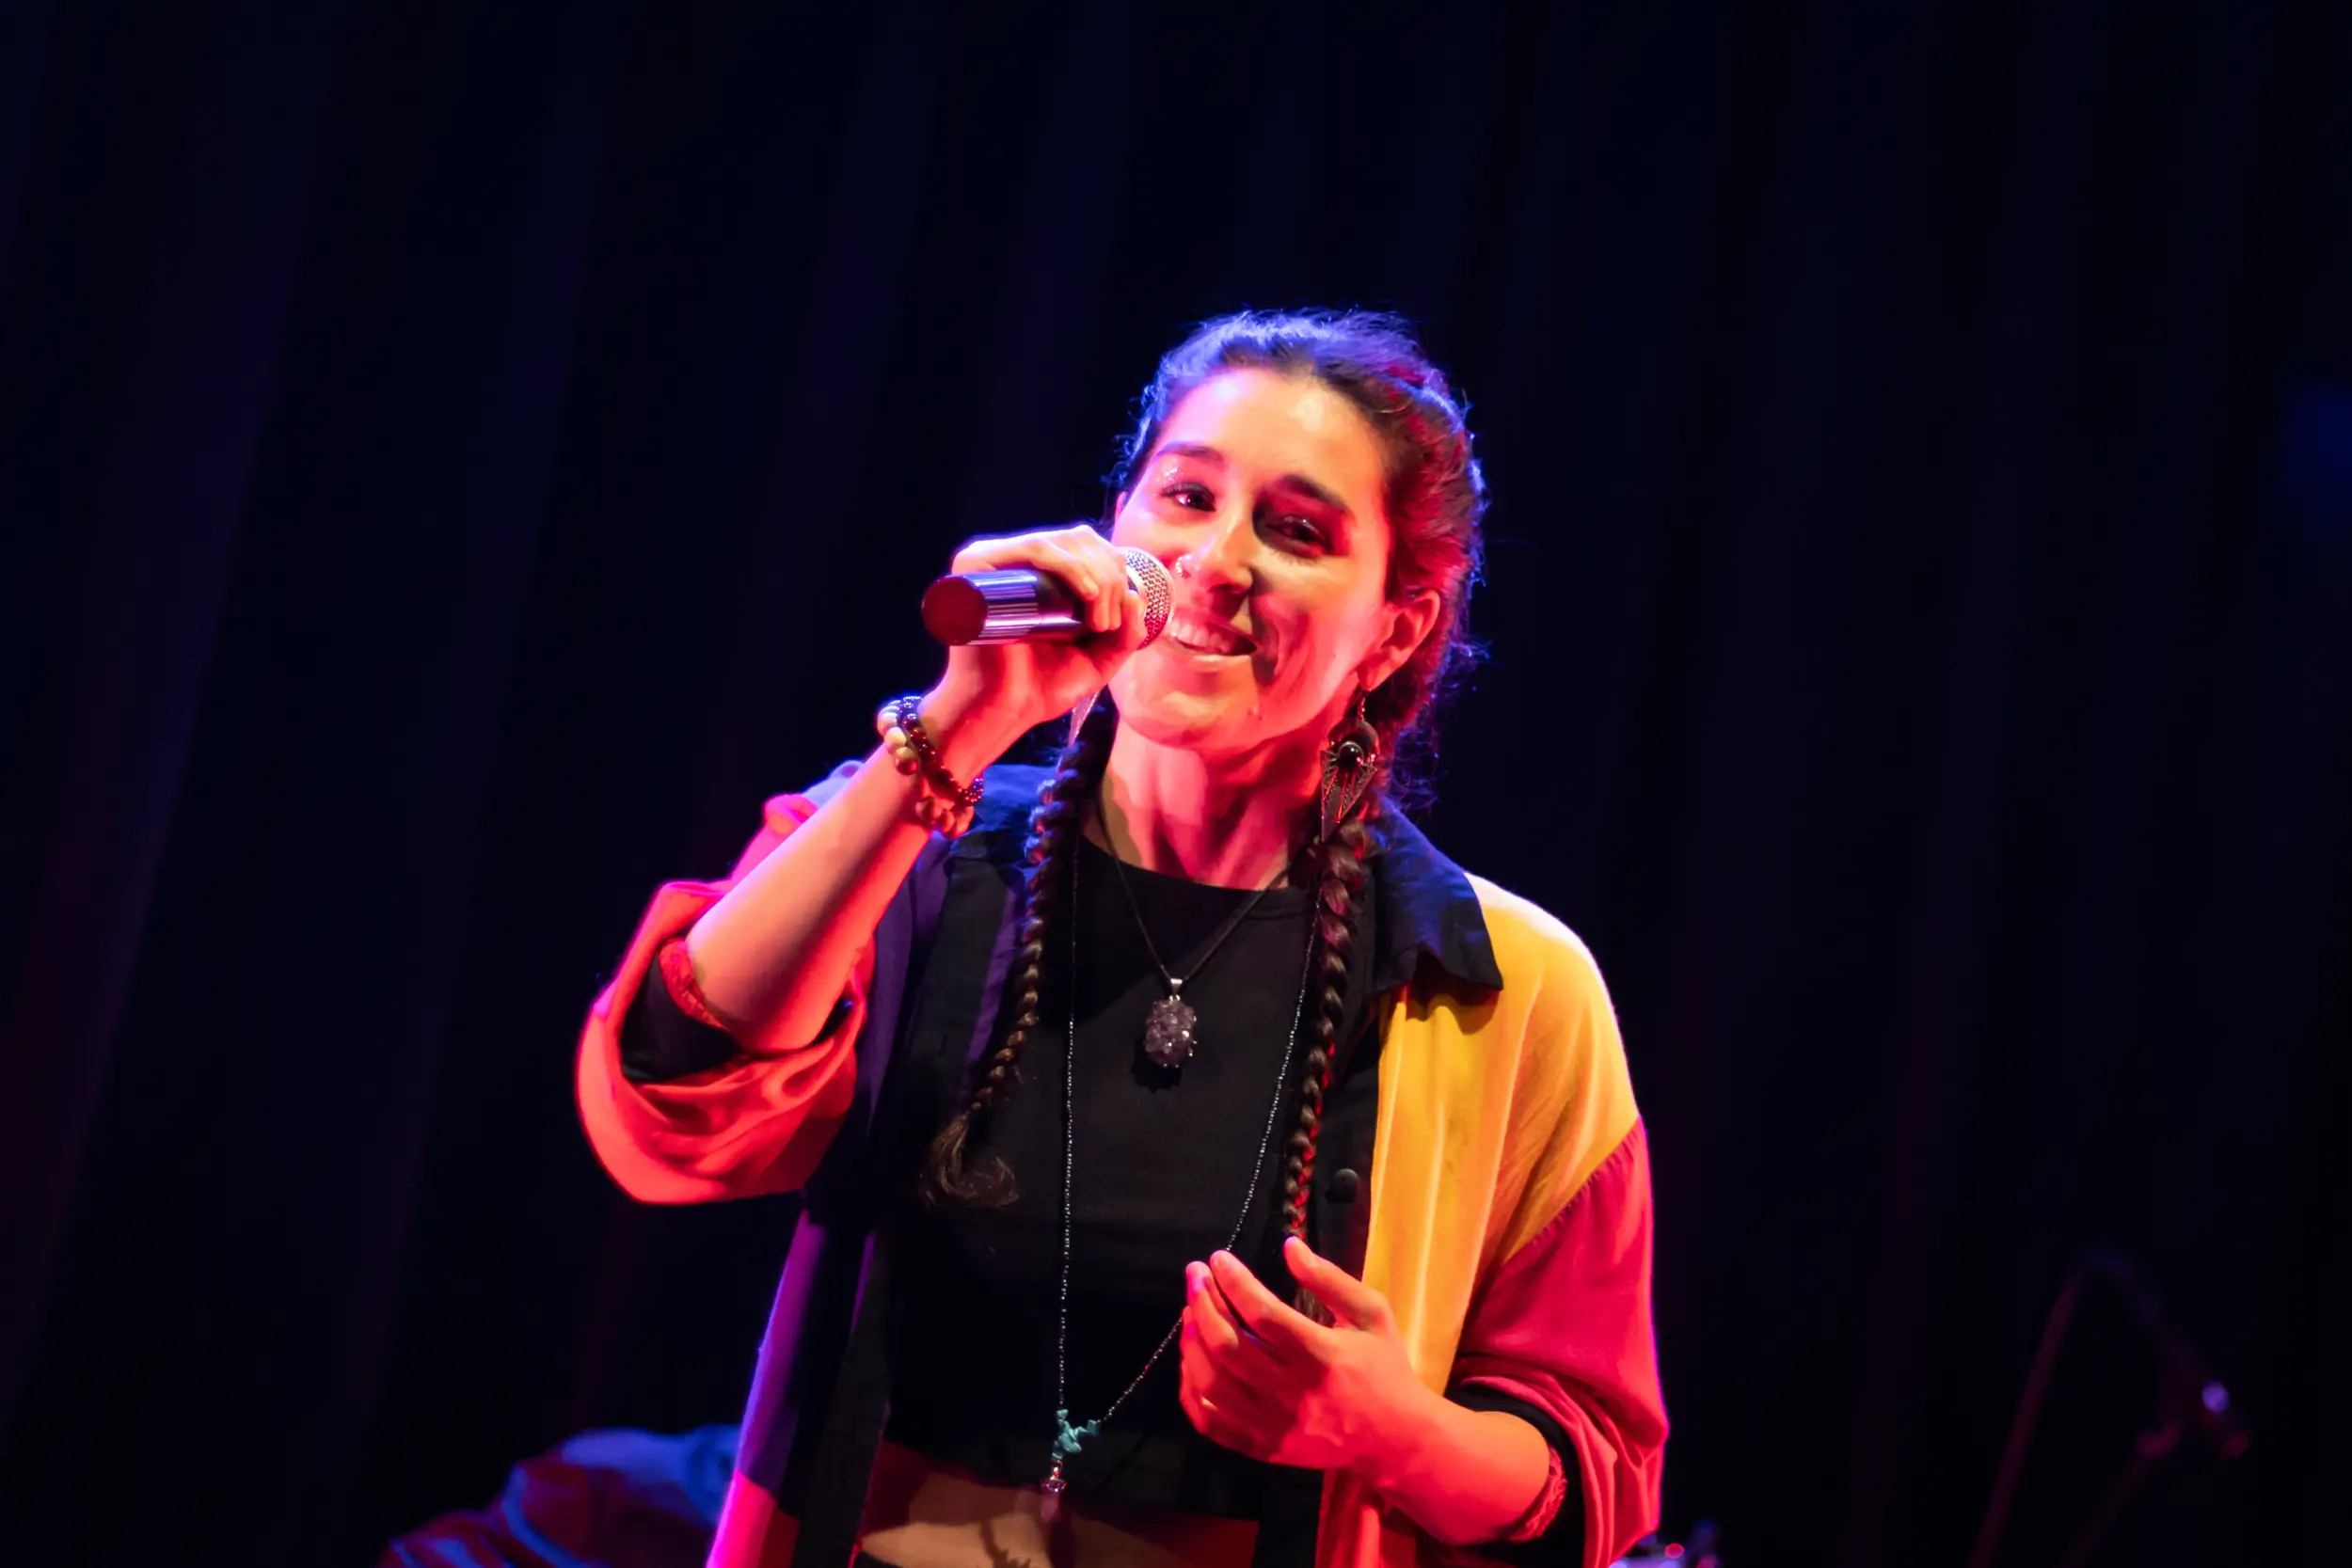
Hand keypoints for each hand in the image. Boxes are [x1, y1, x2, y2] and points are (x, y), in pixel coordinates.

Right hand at [923, 523, 1154, 774]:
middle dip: (1110, 578)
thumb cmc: (1043, 687)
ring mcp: (997, 560)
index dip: (1116, 572)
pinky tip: (1088, 593)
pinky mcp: (978, 565)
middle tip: (1107, 627)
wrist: (1003, 710)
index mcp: (1042, 574)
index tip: (1119, 622)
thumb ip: (1125, 633)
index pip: (1089, 547)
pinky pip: (1035, 548)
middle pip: (1080, 540)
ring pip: (1064, 543)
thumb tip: (1135, 593)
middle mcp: (1018, 561)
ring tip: (1098, 624)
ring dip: (1097, 577)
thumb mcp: (1099, 658)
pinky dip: (1069, 565)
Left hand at [1178, 1234, 1436, 1475]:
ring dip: (1192, 1343)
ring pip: (1213, 1384)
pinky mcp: (1265, 1449)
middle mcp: (1294, 1393)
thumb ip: (1329, 1279)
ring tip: (1190, 1312)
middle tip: (1195, 1275)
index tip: (1218, 1258)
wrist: (1396, 1439)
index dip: (1234, 1282)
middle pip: (1229, 1347)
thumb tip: (1288, 1246)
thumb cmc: (1384, 1368)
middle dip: (1203, 1304)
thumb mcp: (1371, 1314)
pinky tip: (1191, 1361)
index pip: (1263, 1314)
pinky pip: (1212, 1423)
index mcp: (1323, 1356)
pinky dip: (1191, 1391)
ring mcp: (1276, 1426)